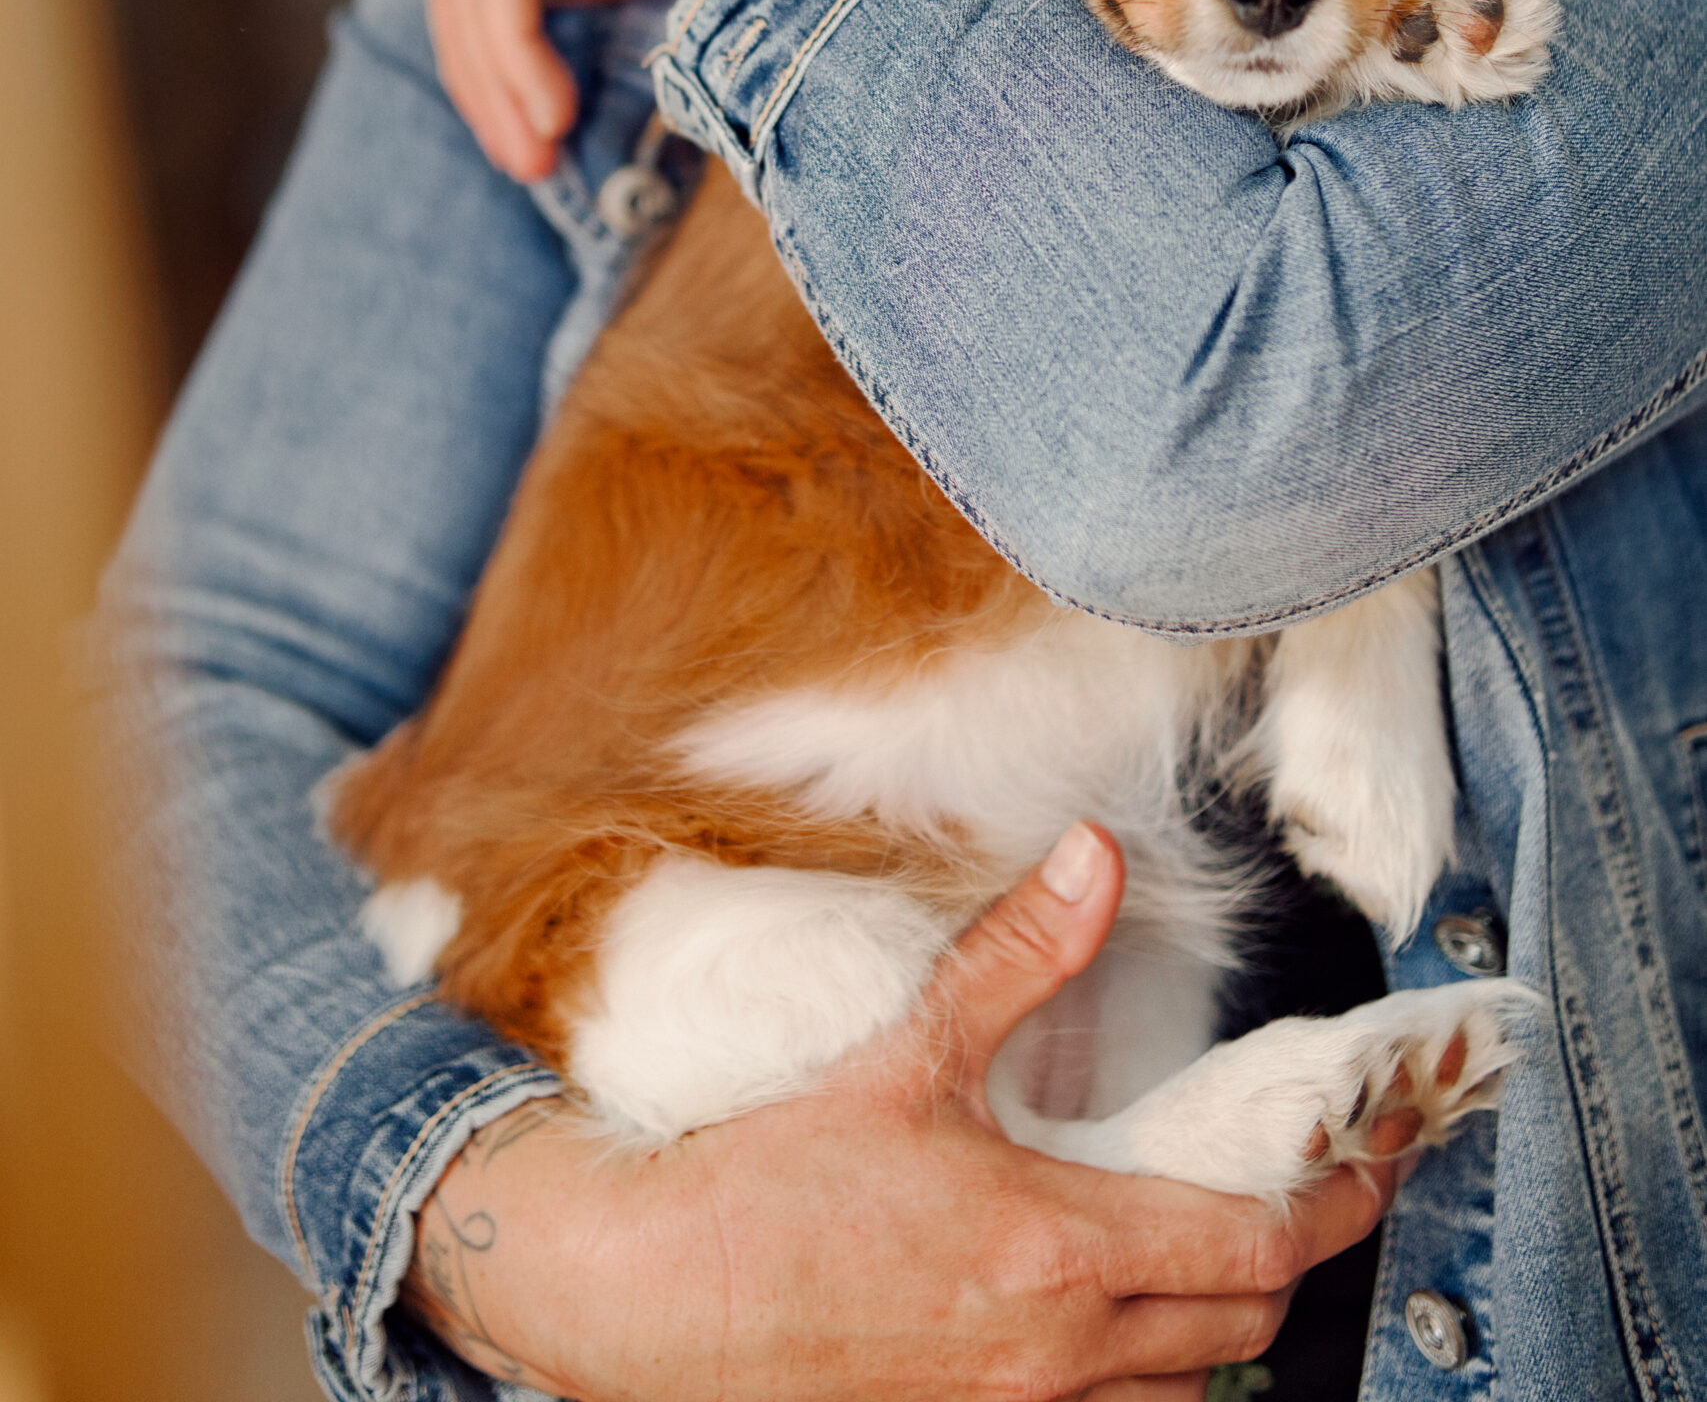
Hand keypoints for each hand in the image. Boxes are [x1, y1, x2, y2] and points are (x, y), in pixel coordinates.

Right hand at [401, 826, 1404, 1400]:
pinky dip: (1146, 1371)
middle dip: (1292, 1251)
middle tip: (1308, 1180)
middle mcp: (1058, 1355)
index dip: (1339, 1198)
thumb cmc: (770, 1185)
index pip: (1258, 1242)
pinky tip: (1115, 1311)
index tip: (1379, 1153)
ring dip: (1219, 1315)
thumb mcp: (904, 1056)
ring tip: (1215, 1237)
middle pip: (1246, 1322)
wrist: (654, 1303)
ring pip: (1187, 1387)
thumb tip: (1094, 858)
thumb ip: (1017, 958)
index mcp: (1055, 1250)